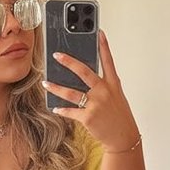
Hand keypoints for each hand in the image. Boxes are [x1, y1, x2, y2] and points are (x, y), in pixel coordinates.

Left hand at [42, 29, 140, 151]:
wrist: (123, 137)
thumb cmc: (119, 117)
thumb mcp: (116, 97)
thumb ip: (102, 87)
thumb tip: (82, 80)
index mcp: (113, 84)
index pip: (108, 61)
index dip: (103, 46)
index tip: (98, 32)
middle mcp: (104, 91)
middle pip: (84, 72)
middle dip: (68, 62)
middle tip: (56, 55)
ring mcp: (96, 104)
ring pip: (71, 92)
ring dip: (55, 87)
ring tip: (45, 83)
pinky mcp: (88, 117)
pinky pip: (70, 111)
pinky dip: (62, 110)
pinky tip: (55, 108)